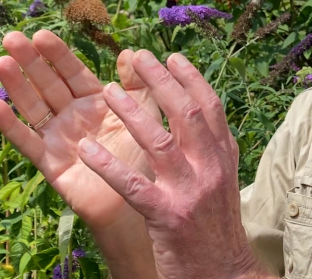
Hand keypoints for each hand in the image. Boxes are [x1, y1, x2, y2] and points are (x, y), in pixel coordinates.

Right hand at [0, 30, 157, 231]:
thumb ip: (139, 84)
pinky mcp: (48, 161)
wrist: (138, 201)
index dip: (57, 54)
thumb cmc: (143, 154)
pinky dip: (10, 125)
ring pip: (33, 106)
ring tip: (2, 63)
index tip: (40, 34)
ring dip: (17, 86)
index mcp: (94, 100)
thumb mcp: (146, 113)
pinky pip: (27, 141)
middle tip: (11, 38)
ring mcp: (57, 136)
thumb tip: (130, 52)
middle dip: (30, 61)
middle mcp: (72, 115)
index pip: (72, 72)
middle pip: (48, 84)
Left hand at [76, 49, 266, 278]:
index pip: (210, 106)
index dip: (190, 77)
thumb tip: (200, 110)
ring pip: (160, 142)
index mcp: (223, 157)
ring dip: (131, 112)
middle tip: (138, 57)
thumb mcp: (221, 181)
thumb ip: (211, 147)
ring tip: (107, 90)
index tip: (170, 55)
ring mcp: (190, 193)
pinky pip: (132, 186)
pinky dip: (108, 165)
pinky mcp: (167, 217)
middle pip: (186, 114)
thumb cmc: (215, 228)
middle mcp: (210, 169)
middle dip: (161, 81)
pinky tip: (86, 149)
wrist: (224, 275)